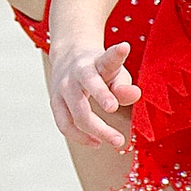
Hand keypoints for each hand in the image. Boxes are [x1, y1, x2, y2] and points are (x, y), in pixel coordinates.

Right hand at [49, 36, 140, 150]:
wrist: (69, 56)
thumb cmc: (99, 68)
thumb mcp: (115, 71)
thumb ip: (125, 85)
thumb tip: (135, 95)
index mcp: (95, 62)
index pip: (107, 59)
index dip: (116, 55)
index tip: (124, 48)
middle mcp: (76, 74)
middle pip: (84, 101)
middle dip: (100, 122)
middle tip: (119, 139)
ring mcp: (63, 89)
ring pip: (75, 116)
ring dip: (94, 132)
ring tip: (115, 141)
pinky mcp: (55, 102)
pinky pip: (64, 124)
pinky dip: (80, 137)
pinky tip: (96, 142)